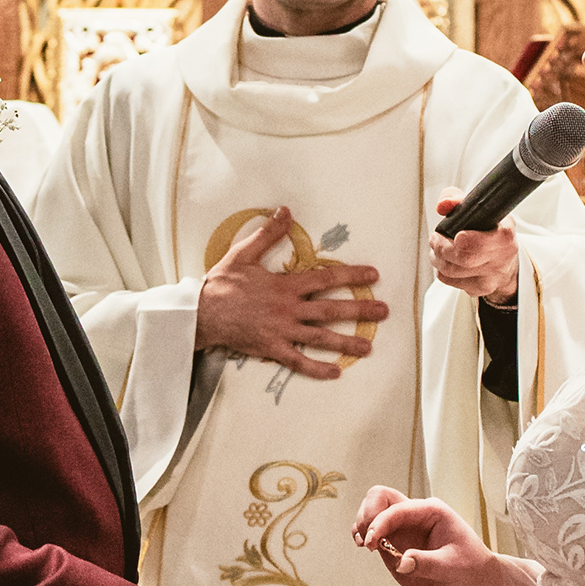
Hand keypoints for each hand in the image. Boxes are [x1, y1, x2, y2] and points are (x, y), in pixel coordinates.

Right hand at [196, 205, 386, 378]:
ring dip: (346, 343)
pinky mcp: (272, 349)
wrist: (200, 313)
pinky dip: (317, 369)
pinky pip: (298, 362)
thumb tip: (285, 211)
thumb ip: (268, 234)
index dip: (351, 275)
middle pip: (331, 310)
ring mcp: (281, 331)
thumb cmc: (222, 283)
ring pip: (320, 338)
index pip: (325, 279)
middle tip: (384, 312)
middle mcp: (288, 309)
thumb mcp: (244, 254)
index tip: (373, 275)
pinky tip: (335, 373)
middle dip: (360, 310)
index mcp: (285, 285)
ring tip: (368, 347)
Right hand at [353, 483, 507, 585]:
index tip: (372, 544)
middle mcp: (414, 516)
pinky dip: (362, 535)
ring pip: (372, 511)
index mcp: (431, 512)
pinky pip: (373, 532)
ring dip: (362, 524)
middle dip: (367, 514)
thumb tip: (402, 562)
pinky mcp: (395, 545)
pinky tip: (362, 545)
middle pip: (380, 497)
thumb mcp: (453, 568)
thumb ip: (427, 564)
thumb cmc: (470, 572)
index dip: (380, 523)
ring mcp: (403, 530)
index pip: (397, 508)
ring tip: (363, 543)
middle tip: (366, 539)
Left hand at [429, 199, 518, 304]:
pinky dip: (441, 269)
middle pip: (464, 259)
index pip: (483, 243)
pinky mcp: (480, 289)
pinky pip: (449, 281)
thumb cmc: (488, 226)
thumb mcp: (479, 207)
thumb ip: (457, 199)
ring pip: (452, 271)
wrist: (504, 256)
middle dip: (442, 248)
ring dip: (437, 258)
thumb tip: (442, 206)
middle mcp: (502, 258)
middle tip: (435, 238)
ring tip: (436, 248)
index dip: (466, 241)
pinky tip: (444, 260)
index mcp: (505, 234)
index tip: (457, 235)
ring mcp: (492, 277)